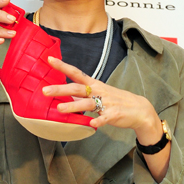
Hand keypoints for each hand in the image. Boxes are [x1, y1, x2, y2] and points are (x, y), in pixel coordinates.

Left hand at [42, 55, 162, 139]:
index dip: (63, 66)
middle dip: (60, 89)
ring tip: (59, 108)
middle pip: (77, 88)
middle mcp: (99, 91)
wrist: (139, 109)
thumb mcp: (99, 94)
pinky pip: (105, 118)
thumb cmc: (115, 101)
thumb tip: (65, 95)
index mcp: (94, 85)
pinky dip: (98, 121)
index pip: (76, 73)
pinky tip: (92, 124)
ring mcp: (107, 103)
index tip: (49, 59)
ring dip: (73, 105)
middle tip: (44, 91)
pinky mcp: (114, 114)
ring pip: (88, 103)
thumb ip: (82, 95)